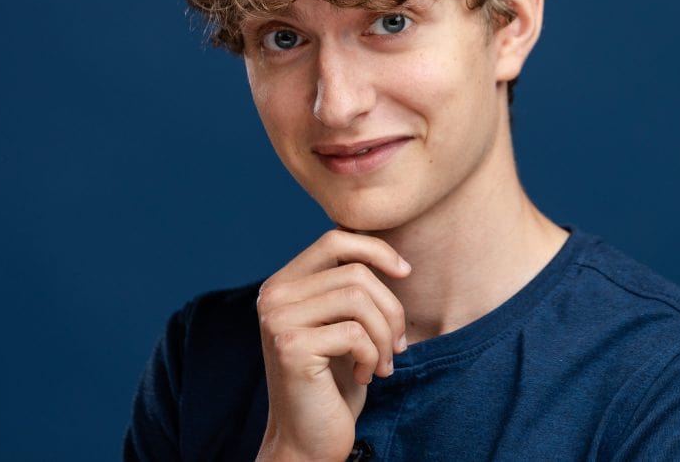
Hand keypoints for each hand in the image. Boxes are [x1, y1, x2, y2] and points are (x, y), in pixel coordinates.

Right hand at [255, 229, 410, 461]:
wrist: (309, 440)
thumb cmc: (334, 381)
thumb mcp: (343, 324)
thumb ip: (349, 286)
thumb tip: (388, 251)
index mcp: (283, 284)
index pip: (335, 239)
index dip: (377, 249)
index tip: (405, 273)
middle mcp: (273, 296)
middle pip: (355, 272)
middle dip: (391, 308)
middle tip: (399, 344)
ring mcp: (277, 319)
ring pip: (358, 299)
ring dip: (385, 335)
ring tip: (384, 362)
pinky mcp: (291, 347)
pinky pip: (355, 333)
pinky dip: (372, 356)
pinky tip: (366, 376)